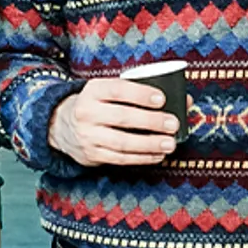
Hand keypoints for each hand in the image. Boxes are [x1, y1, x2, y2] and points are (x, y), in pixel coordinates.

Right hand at [48, 79, 182, 166]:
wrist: (63, 126)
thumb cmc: (98, 105)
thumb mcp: (109, 91)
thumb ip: (141, 93)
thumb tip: (184, 100)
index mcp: (92, 90)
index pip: (117, 89)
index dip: (140, 94)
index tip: (162, 99)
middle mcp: (87, 112)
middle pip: (122, 117)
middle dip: (151, 121)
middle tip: (173, 123)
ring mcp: (88, 135)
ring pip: (122, 142)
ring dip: (149, 144)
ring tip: (170, 143)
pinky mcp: (92, 155)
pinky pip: (120, 158)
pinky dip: (142, 158)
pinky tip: (158, 155)